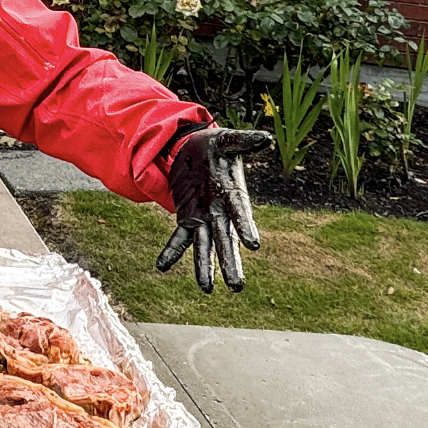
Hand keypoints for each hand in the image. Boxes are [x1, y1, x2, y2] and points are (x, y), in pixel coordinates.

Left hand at [156, 126, 270, 292]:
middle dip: (230, 262)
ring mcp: (203, 217)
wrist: (193, 149)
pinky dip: (172, 251)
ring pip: (205, 246)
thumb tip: (265, 138)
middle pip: (226, 240)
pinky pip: (179, 238)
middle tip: (237, 286)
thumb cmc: (214, 146)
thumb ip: (243, 140)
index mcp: (233, 193)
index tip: (253, 244)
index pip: (241, 212)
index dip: (247, 226)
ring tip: (205, 289)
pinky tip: (162, 266)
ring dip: (205, 267)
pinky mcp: (187, 217)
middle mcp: (220, 211)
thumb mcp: (226, 140)